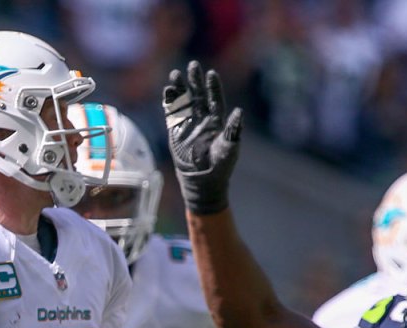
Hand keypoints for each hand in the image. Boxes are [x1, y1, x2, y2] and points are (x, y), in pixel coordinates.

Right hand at [163, 60, 242, 214]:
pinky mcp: (176, 132)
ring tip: (175, 74)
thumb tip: (239, 112)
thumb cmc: (219, 168)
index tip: (211, 74)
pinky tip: (167, 92)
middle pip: (198, 96)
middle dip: (195, 81)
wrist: (202, 182)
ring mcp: (188, 125)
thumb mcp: (229, 150)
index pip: (214, 100)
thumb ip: (233, 131)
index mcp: (217, 122)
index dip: (212, 87)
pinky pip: (172, 114)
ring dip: (179, 89)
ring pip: (183, 102)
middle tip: (193, 65)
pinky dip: (169, 103)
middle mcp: (203, 120)